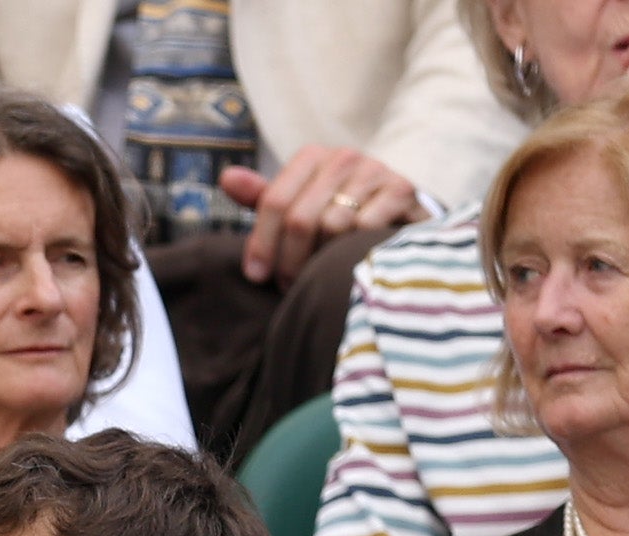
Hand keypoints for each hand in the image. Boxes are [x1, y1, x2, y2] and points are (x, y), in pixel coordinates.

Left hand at [219, 146, 427, 285]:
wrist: (401, 215)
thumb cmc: (339, 214)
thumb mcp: (297, 205)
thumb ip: (262, 197)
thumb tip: (226, 178)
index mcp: (312, 157)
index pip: (274, 201)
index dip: (261, 243)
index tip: (256, 275)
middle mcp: (343, 157)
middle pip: (300, 218)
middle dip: (289, 260)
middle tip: (288, 286)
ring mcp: (375, 171)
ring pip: (333, 226)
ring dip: (321, 261)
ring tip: (319, 277)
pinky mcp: (402, 190)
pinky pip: (366, 229)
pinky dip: (354, 252)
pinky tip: (349, 266)